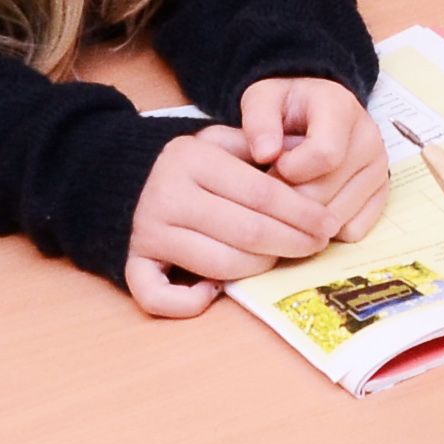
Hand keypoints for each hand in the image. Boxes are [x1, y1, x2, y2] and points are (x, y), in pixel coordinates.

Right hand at [120, 127, 346, 316]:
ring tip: (278, 258)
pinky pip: (158, 296)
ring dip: (257, 268)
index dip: (302, 213)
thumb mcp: (218, 140)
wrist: (115, 174)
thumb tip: (306, 158)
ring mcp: (147, 232)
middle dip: (291, 243)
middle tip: (316, 246)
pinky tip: (212, 291)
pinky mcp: (131, 262)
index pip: (262, 193)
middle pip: (247, 231)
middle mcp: (169, 196)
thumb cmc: (185, 163)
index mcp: (194, 159)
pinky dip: (188, 302)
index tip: (328, 225)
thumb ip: (258, 147)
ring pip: (218, 264)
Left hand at [235, 74, 390, 237]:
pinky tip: (312, 207)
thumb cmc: (285, 108)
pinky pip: (353, 230)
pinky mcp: (382, 193)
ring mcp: (379, 168)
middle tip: (274, 186)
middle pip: (325, 193)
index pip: (325, 155)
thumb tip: (265, 154)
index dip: (290, 169)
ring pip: (337, 218)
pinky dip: (327, 228)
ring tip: (292, 193)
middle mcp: (369, 138)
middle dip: (289, 198)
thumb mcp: (262, 99)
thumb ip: (259, 121)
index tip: (274, 163)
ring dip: (305, 218)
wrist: (313, 112)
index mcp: (341, 109)